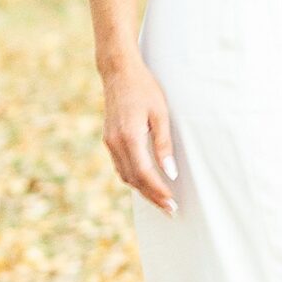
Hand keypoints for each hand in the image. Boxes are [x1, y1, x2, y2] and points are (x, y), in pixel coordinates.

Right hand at [102, 61, 178, 212]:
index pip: (144, 174)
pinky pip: (120, 166)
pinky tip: (146, 183)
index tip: (172, 203)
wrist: (119, 72)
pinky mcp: (109, 140)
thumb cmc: (144, 89)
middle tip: (170, 210)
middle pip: (134, 180)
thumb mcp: (160, 114)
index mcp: (129, 137)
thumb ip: (164, 145)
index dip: (158, 191)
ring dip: (143, 191)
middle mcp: (115, 143)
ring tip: (161, 201)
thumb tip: (170, 172)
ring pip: (125, 176)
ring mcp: (109, 142)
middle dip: (152, 197)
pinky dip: (133, 178)